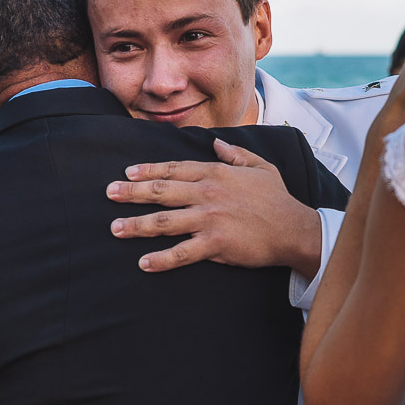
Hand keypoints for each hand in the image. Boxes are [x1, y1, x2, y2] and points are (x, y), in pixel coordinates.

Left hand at [107, 138, 321, 274]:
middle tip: (109, 193)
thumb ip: (236, 153)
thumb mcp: (261, 167)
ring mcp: (210, 218)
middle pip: (161, 191)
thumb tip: (217, 142)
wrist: (295, 229)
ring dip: (136, 225)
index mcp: (216, 173)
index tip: (127, 173)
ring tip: (115, 228)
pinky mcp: (216, 243)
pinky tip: (144, 263)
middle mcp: (208, 193)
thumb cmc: (278, 199)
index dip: (149, 171)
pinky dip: (161, 259)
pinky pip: (182, 252)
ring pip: (164, 221)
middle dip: (131, 192)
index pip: (174, 169)